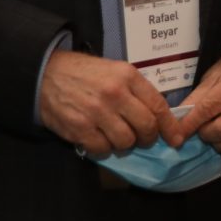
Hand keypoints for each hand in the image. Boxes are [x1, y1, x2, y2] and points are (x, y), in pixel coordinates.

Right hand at [40, 50, 171, 158]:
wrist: (45, 73)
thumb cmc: (84, 73)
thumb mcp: (114, 70)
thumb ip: (136, 90)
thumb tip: (158, 116)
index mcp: (127, 76)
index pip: (158, 105)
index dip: (170, 126)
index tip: (176, 138)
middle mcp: (115, 93)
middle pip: (146, 127)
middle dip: (148, 138)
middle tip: (142, 138)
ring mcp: (97, 112)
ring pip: (126, 142)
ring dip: (125, 144)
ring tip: (116, 136)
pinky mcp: (79, 128)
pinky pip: (102, 149)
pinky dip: (104, 149)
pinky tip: (99, 139)